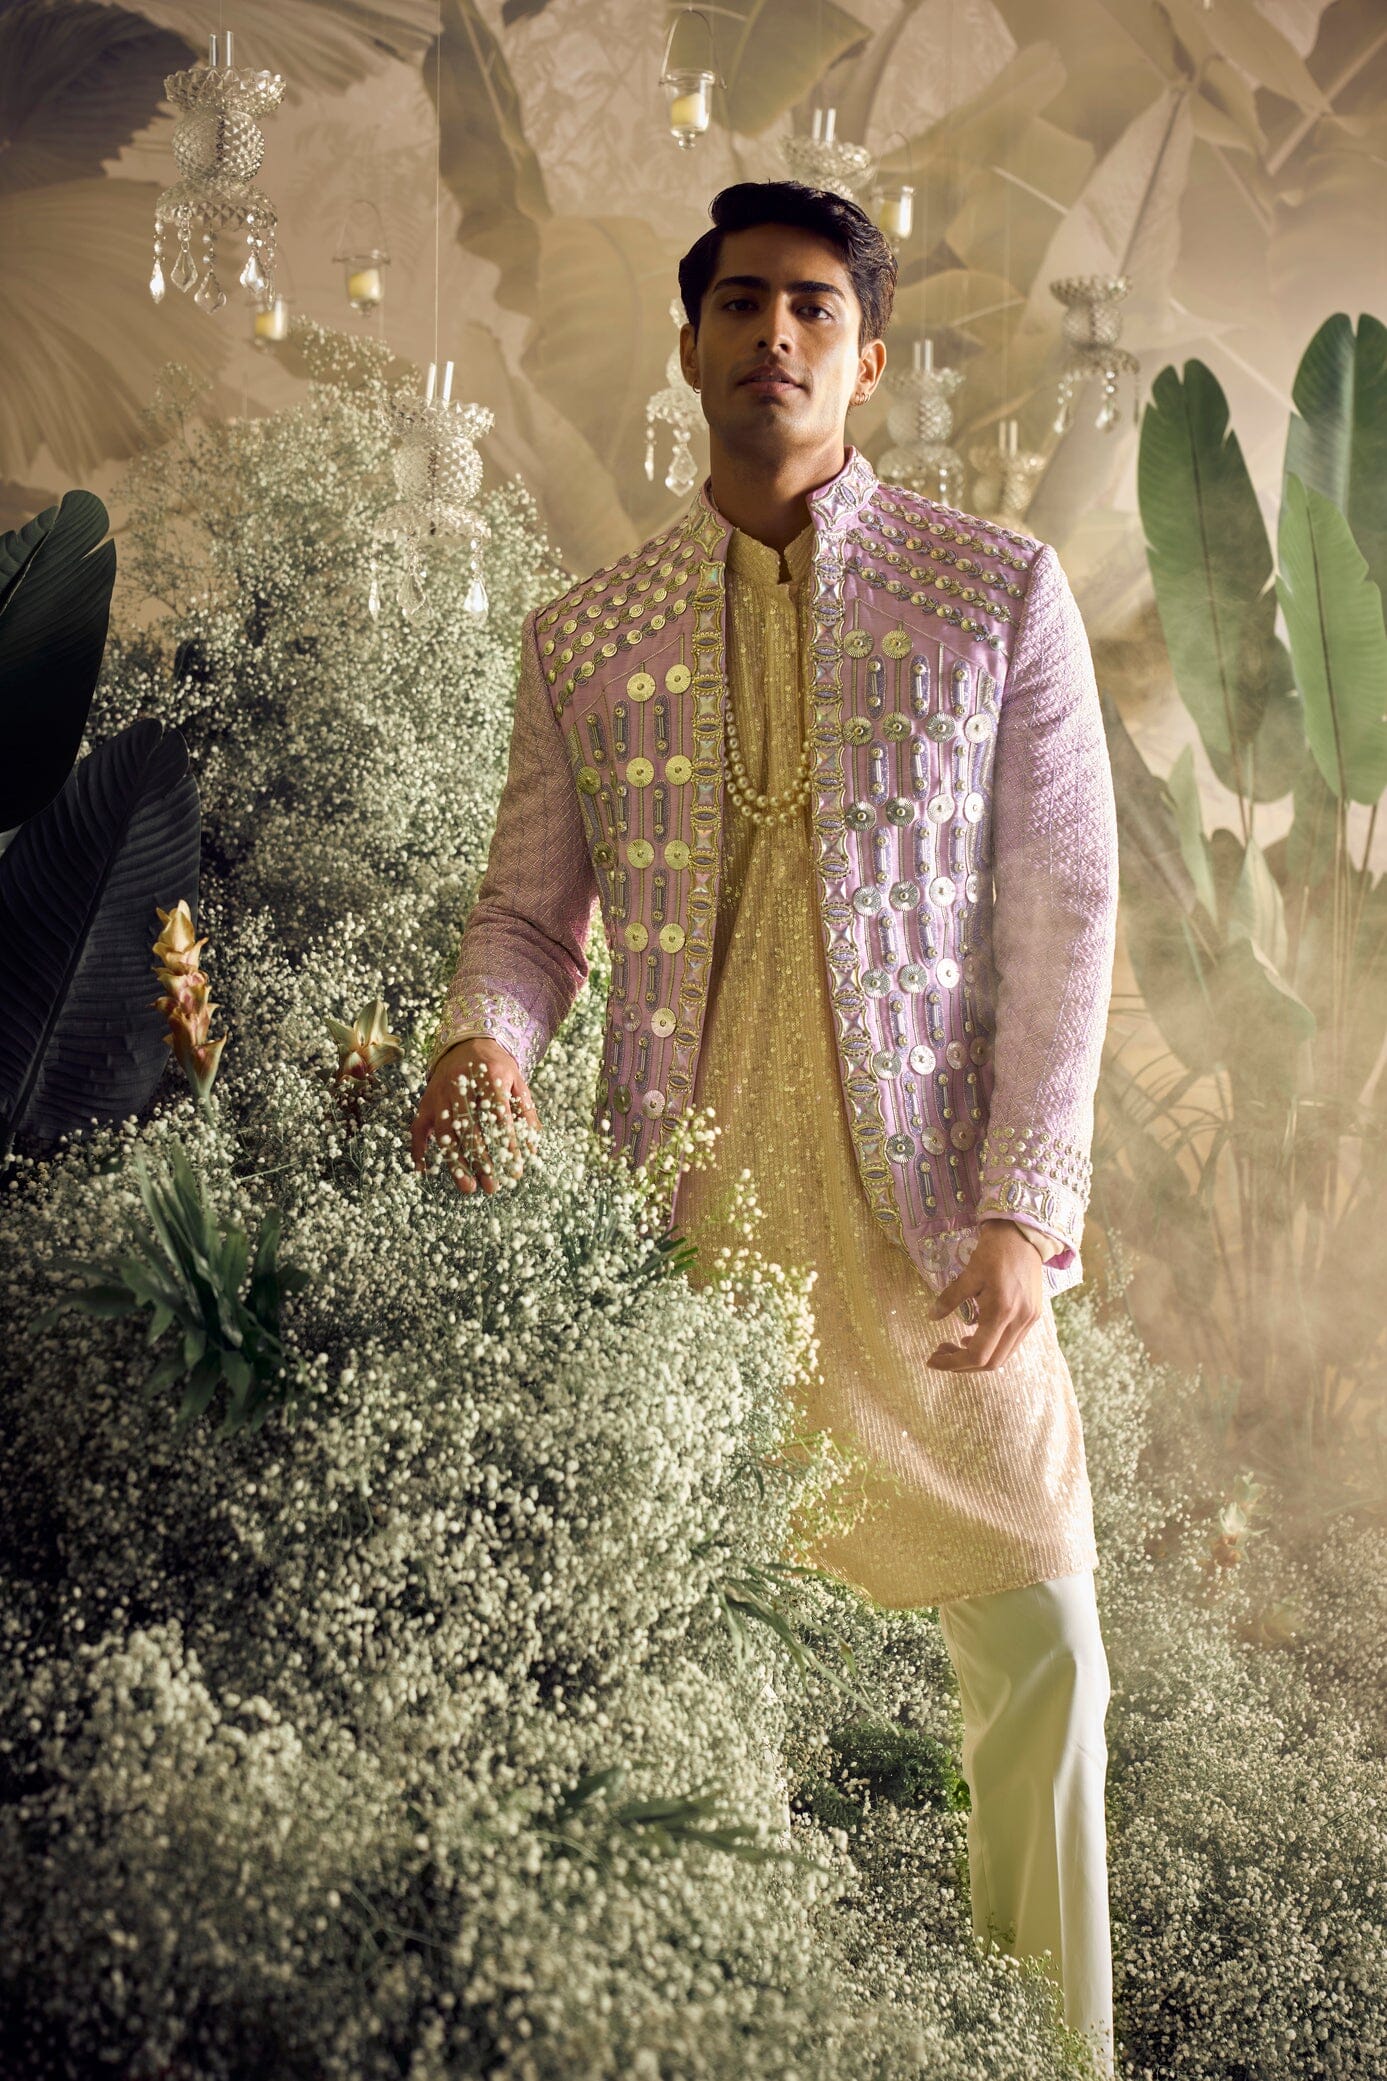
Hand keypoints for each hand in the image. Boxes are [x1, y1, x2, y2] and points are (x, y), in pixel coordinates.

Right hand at [410, 1037, 540, 1193]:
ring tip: (468, 1187)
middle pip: (470, 1128)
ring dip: (456, 1163)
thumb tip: (533, 1148)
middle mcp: (460, 1085)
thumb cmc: (497, 1067)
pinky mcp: (426, 1102)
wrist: (467, 1042)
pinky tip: (424, 1171)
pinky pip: (418, 1128)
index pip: (498, 1114)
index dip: (507, 1142)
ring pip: (445, 1133)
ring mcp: (439, 1094)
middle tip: (492, 1186)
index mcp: (489, 1076)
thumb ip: (526, 1112)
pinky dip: (418, 1150)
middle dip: (481, 1160)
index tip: (515, 1166)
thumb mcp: (517, 1081)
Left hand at [924, 1220, 1043, 1370]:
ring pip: (1003, 1356)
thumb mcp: (968, 1273)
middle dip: (963, 1364)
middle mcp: (1019, 1321)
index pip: (977, 1354)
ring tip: (953, 1345)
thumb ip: (950, 1298)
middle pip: (991, 1363)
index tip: (932, 1359)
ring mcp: (1029, 1320)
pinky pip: (1011, 1343)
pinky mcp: (1032, 1315)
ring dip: (977, 1357)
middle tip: (940, 1353)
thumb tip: (931, 1317)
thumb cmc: (994, 1251)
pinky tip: (974, 1334)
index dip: (953, 1363)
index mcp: (1001, 1311)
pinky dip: (991, 1346)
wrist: (1024, 1235)